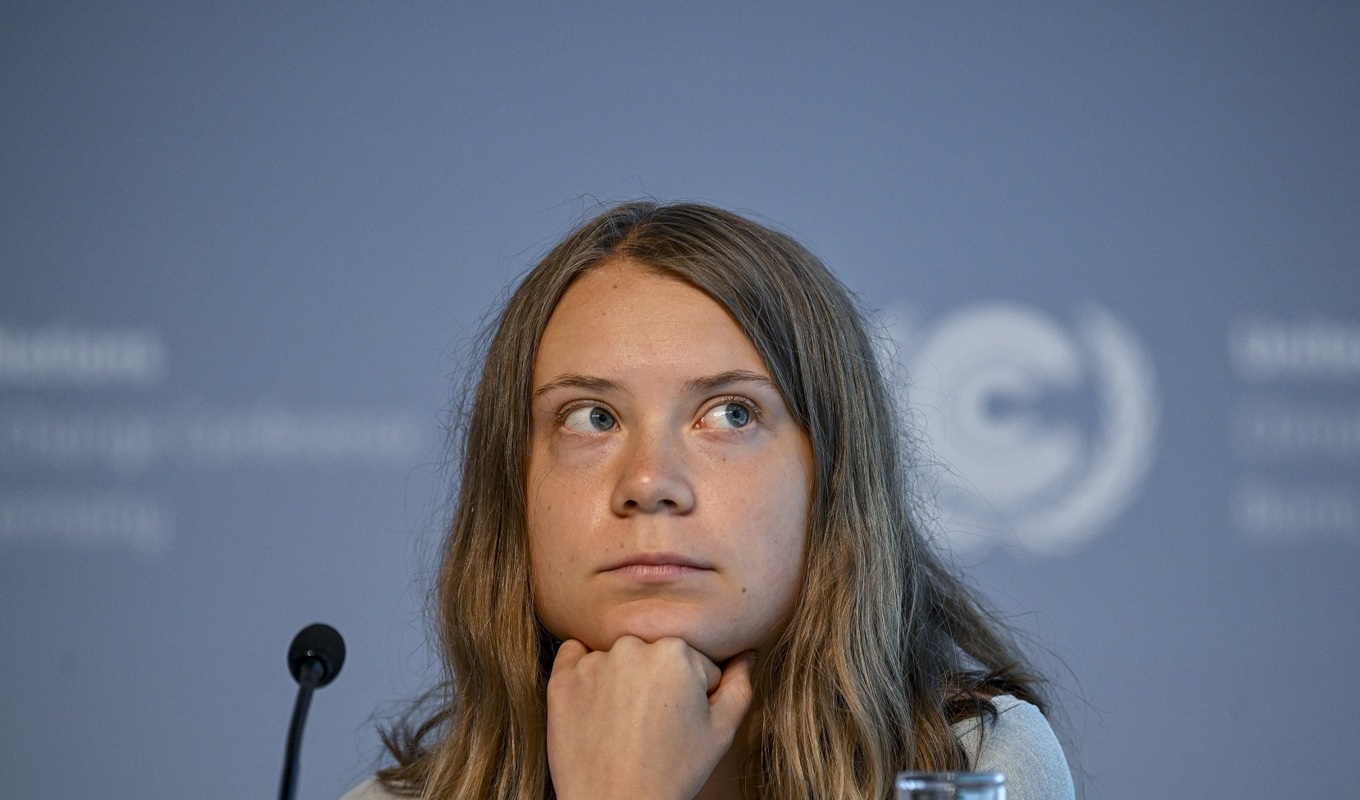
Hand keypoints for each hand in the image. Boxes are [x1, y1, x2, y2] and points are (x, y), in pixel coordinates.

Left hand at [545, 636, 755, 799]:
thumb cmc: (673, 772)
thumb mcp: (721, 732)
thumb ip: (740, 685)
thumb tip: (746, 652)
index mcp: (676, 651)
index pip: (694, 662)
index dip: (693, 695)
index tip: (681, 722)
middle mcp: (632, 646)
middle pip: (655, 655)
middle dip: (659, 682)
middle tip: (654, 726)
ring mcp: (593, 661)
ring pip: (619, 657)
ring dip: (623, 678)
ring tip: (625, 723)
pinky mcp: (562, 678)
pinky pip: (575, 655)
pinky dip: (585, 672)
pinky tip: (595, 704)